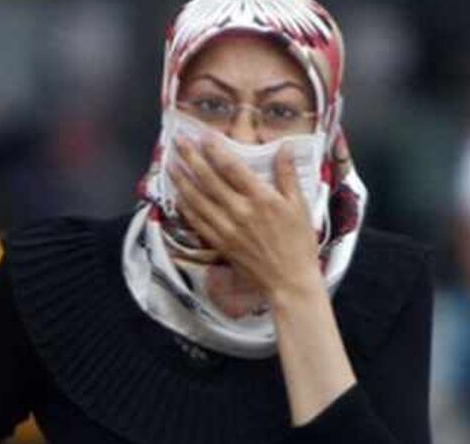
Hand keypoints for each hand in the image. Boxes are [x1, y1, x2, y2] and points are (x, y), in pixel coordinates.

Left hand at [169, 137, 323, 305]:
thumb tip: (284, 147)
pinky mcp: (219, 243)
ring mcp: (226, 228)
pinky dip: (185, 206)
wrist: (289, 281)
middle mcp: (239, 211)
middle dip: (191, 158)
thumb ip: (288, 174)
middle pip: (208, 179)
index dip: (215, 150)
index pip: (231, 167)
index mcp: (261, 198)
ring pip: (197, 199)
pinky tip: (177, 195)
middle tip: (178, 141)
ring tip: (170, 163)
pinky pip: (197, 221)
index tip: (203, 136)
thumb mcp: (299, 205)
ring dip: (181, 180)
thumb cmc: (299, 243)